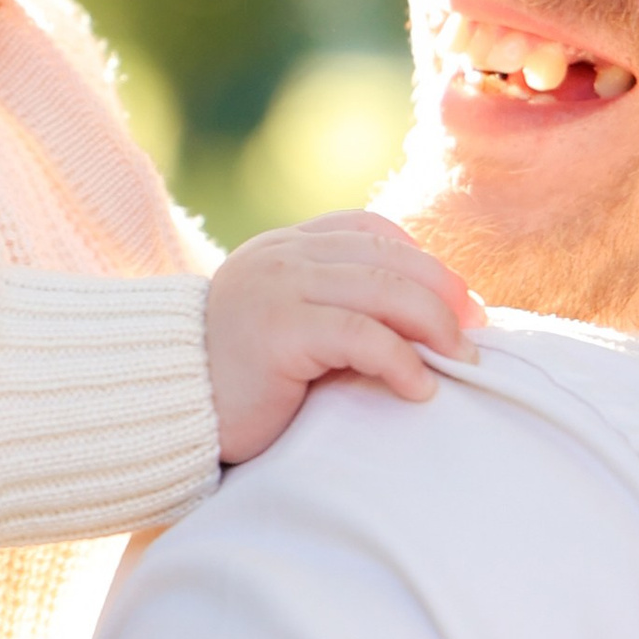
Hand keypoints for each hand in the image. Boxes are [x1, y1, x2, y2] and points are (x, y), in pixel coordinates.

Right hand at [204, 212, 480, 465]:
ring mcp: (281, 288)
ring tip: (463, 363)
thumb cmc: (233, 385)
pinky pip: (362, 336)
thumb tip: (420, 329)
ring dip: (436, 328)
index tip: (459, 303)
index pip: (371, 231)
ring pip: (385, 291)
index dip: (424, 262)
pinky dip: (402, 361)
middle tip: (476, 334)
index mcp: (285, 248)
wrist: (161, 408)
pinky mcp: (280, 330)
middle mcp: (284, 256)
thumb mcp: (288, 332)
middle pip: (390, 258)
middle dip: (444, 294)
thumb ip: (333, 314)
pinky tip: (419, 390)